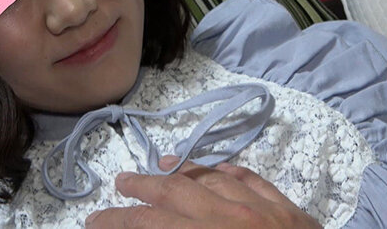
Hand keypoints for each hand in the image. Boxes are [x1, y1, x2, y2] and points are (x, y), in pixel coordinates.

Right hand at [84, 156, 321, 228]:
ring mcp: (265, 211)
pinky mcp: (290, 212)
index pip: (150, 225)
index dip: (118, 221)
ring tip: (161, 164)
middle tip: (121, 182)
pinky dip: (231, 172)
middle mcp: (233, 219)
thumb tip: (151, 228)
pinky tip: (219, 168)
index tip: (95, 221)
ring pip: (214, 179)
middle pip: (177, 192)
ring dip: (183, 172)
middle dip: (144, 186)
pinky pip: (254, 180)